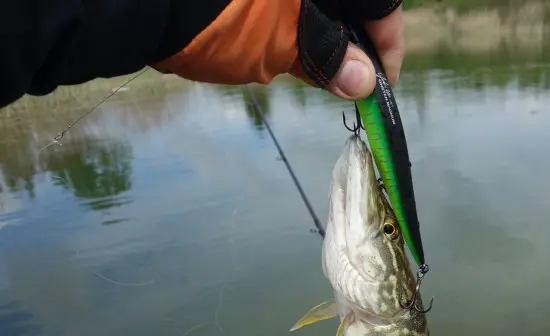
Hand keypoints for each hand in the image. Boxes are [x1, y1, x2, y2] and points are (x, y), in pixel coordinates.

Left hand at [151, 0, 404, 100]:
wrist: (135, 0)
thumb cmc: (220, 15)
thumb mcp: (285, 42)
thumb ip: (330, 58)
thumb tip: (364, 81)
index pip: (381, 1)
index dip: (387, 44)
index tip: (380, 84)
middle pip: (347, 4)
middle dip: (353, 41)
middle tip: (348, 85)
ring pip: (316, 7)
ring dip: (323, 35)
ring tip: (312, 73)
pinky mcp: (249, 2)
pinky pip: (287, 8)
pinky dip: (292, 25)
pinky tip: (279, 48)